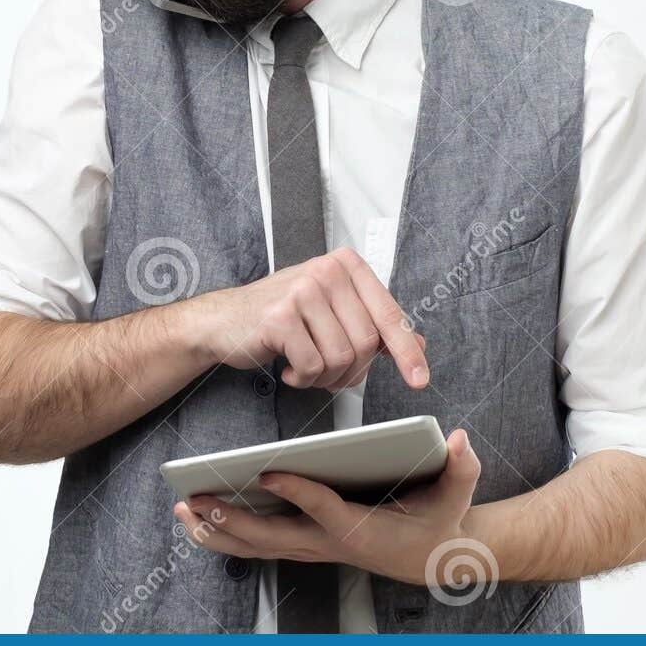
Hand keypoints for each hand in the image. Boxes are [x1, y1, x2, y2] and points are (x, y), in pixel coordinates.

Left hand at [175, 428, 481, 584]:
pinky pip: (258, 545)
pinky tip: (199, 519)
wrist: (434, 558)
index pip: (324, 509)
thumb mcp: (457, 492)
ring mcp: (314, 549)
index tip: (267, 473)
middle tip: (199, 498)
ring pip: (258, 546)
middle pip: (273, 537)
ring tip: (185, 508)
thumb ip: (461, 466)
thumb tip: (459, 438)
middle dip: (232, 519)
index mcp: (362, 529)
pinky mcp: (306, 546)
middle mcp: (330, 544)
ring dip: (218, 529)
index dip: (296, 493)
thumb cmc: (441, 520)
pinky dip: (227, 534)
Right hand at [184, 248, 428, 391]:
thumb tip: (417, 343)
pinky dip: (303, 378)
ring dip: (326, 377)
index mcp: (347, 266)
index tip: (419, 379)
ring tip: (306, 368)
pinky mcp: (280, 317)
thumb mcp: (333, 312)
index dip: (407, 352)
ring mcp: (302, 291)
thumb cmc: (282, 315)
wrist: (226, 320)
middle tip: (331, 373)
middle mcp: (327, 271)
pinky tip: (289, 368)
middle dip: (351, 371)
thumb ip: (374, 325)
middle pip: (366, 343)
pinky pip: (312, 366)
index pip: (389, 314)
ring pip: (341, 358)